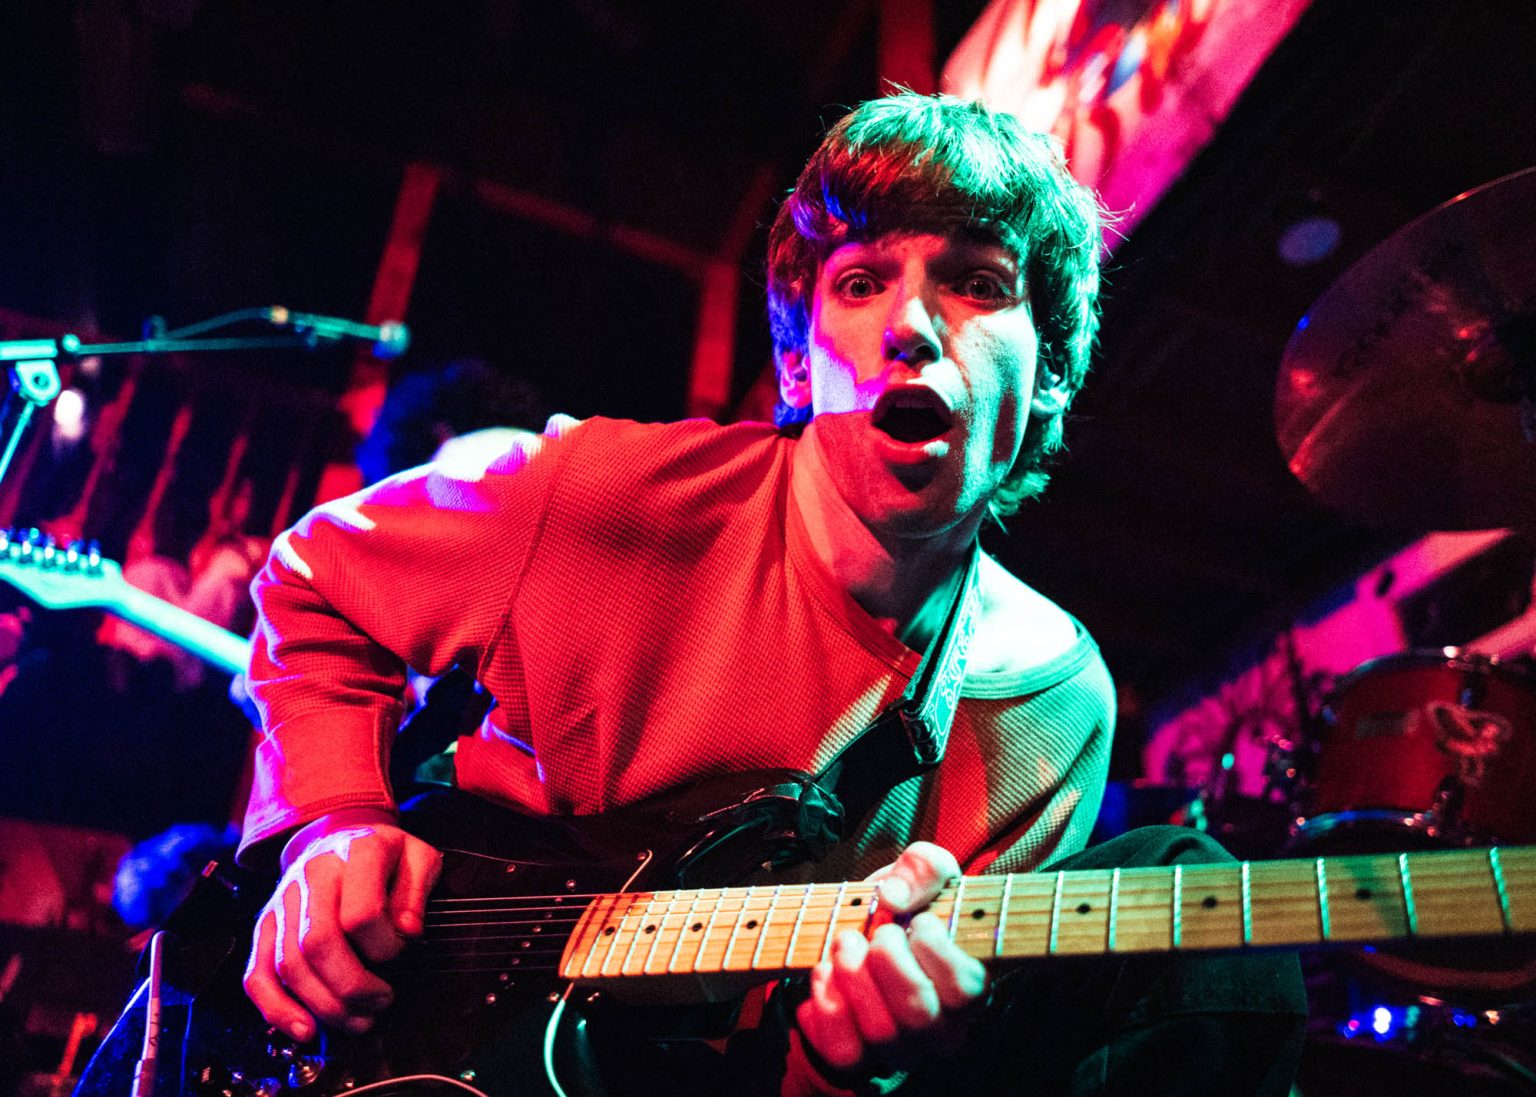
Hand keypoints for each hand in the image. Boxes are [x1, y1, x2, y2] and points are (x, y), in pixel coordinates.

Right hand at [243, 810, 440, 1041]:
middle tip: (381, 1003)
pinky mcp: (264, 926)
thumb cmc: (386, 855)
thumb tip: (407, 931)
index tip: (402, 951)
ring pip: (290, 965)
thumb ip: (417, 890)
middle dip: (353, 988)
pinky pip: (257, 974)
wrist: (340, 836)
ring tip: (358, 1020)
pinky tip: (305, 1029)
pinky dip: (277, 1009)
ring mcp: (283, 901)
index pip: (361, 914)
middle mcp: (312, 874)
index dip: (385, 946)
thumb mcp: (418, 857)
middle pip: (319, 944)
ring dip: (324, 1005)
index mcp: (355, 852)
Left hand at [794, 842, 987, 1076]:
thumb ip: (923, 868)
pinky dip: (826, 1005)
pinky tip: (825, 972)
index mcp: (969, 988)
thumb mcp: (923, 873)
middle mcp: (941, 1030)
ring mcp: (900, 1049)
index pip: (967, 988)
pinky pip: (842, 1050)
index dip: (936, 949)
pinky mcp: (858, 1058)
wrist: (862, 936)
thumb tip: (893, 897)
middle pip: (919, 1014)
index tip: (919, 922)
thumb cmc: (905, 908)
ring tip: (846, 942)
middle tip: (879, 932)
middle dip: (888, 960)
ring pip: (880, 1033)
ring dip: (852, 975)